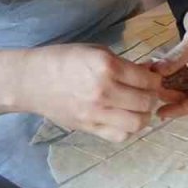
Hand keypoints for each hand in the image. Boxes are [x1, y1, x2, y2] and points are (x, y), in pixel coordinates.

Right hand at [14, 44, 173, 142]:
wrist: (31, 80)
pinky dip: (128, 129)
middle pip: (145, 102)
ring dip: (144, 116)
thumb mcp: (97, 51)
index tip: (152, 78)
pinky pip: (119, 136)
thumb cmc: (64, 59)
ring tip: (139, 108)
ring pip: (137, 123)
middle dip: (152, 96)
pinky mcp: (88, 127)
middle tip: (147, 92)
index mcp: (106, 67)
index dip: (155, 79)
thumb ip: (124, 64)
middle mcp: (103, 91)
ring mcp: (95, 113)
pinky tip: (125, 119)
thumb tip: (149, 72)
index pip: (147, 80)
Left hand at [152, 0, 187, 120]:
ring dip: (164, 83)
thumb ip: (177, 59)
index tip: (159, 112)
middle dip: (167, 93)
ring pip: (180, 87)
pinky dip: (166, 73)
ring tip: (145, 77)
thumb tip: (155, 73)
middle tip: (146, 89)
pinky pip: (178, 75)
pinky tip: (151, 68)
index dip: (178, 109)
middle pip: (187, 96)